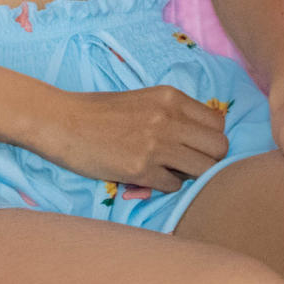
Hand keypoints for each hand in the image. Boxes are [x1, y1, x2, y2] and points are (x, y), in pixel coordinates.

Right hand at [33, 85, 230, 193]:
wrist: (63, 122)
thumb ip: (174, 114)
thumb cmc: (100, 112)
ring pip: (204, 170)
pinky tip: (149, 177)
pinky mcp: (141, 169)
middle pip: (219, 148)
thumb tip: (202, 138)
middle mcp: (169, 118)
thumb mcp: (144, 100)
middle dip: (209, 160)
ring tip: (169, 171)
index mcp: (171, 97)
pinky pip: (175, 186)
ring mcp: (157, 144)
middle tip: (188, 163)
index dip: (209, 139)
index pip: (218, 124)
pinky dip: (166, 185)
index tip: (194, 146)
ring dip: (191, 175)